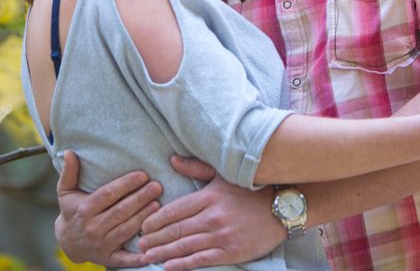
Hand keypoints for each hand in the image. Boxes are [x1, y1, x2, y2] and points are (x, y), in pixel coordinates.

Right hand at [55, 150, 162, 266]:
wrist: (68, 242)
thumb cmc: (71, 211)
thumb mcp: (66, 192)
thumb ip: (69, 172)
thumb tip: (69, 152)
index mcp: (84, 209)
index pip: (108, 195)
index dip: (126, 184)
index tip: (143, 175)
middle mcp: (93, 227)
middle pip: (120, 211)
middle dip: (140, 198)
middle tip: (157, 187)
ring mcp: (102, 244)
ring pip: (126, 229)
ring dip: (143, 217)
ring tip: (159, 205)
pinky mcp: (109, 259)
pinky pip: (126, 259)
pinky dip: (139, 257)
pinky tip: (153, 249)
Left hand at [137, 156, 284, 270]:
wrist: (281, 207)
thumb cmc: (250, 189)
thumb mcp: (222, 173)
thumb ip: (195, 167)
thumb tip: (172, 159)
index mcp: (208, 197)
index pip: (174, 210)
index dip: (156, 219)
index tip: (143, 225)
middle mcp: (212, 217)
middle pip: (176, 230)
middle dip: (154, 238)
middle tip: (138, 243)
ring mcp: (221, 236)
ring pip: (185, 246)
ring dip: (163, 252)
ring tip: (147, 256)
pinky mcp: (231, 251)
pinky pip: (202, 259)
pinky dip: (183, 264)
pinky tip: (169, 266)